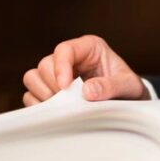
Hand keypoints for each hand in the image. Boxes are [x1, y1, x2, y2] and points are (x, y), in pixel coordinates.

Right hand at [22, 35, 148, 105]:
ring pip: (33, 77)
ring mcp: (58, 73)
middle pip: (45, 64)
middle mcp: (71, 58)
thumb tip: (87, 92)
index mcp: (89, 48)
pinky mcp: (50, 89)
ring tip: (64, 107)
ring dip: (44, 95)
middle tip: (69, 102)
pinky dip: (39, 105)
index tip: (65, 87)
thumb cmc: (129, 89)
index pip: (65, 50)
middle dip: (53, 85)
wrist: (128, 101)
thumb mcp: (128, 86)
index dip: (61, 67)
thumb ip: (111, 87)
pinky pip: (31, 95)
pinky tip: (57, 112)